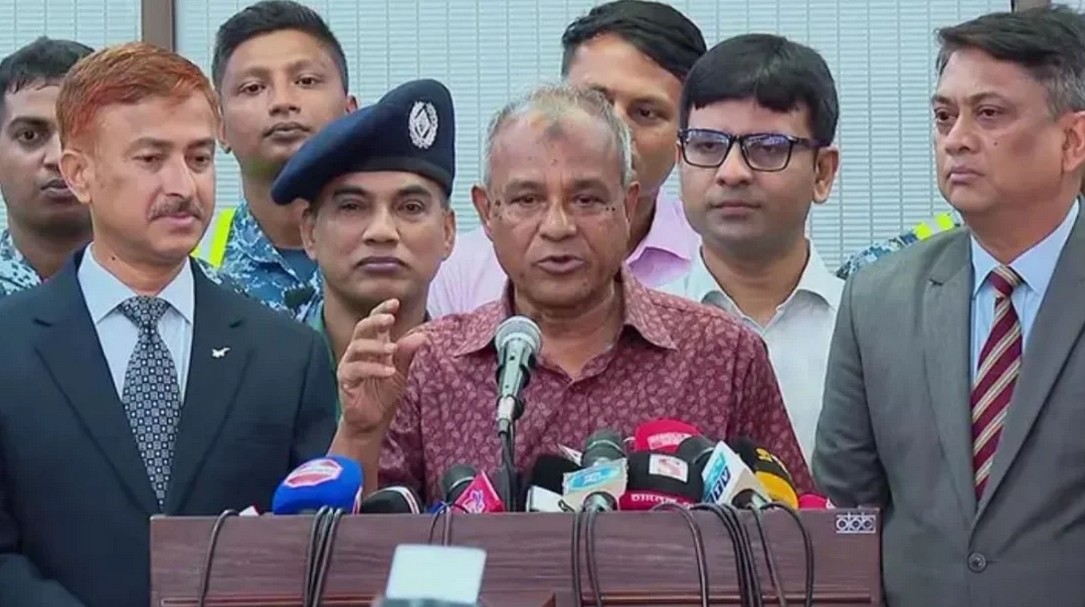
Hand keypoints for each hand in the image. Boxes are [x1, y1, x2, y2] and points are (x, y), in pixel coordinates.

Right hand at [337, 299, 426, 434]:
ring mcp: (350, 365)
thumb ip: (407, 354)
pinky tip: (389, 372)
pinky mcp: (345, 380)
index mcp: (373, 346)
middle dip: (375, 320)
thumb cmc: (384, 395)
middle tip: (390, 319)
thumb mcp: (401, 373)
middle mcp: (358, 352)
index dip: (382, 310)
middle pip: (362, 328)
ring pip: (357, 346)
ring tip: (392, 350)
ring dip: (376, 346)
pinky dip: (373, 368)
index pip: (374, 322)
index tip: (395, 302)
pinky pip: (356, 369)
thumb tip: (422, 336)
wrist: (371, 422)